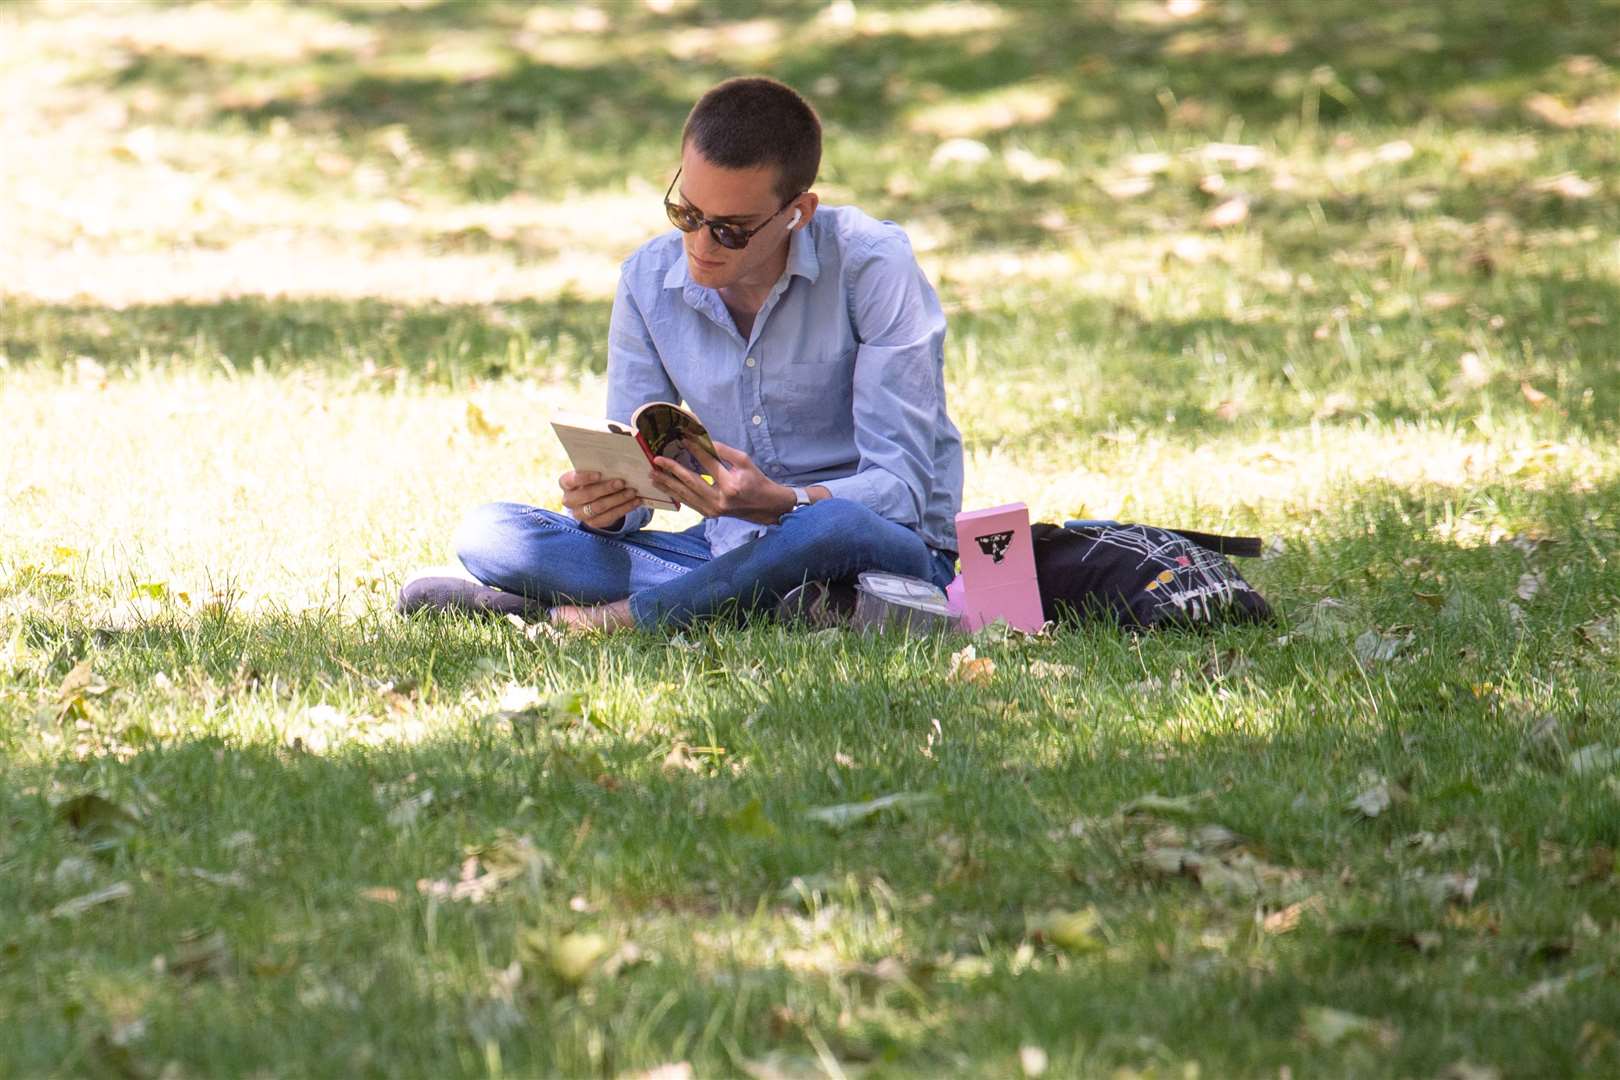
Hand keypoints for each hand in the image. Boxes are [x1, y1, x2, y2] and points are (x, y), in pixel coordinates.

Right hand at [559, 470, 644, 529]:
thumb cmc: (592, 480)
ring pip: (599, 507)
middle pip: (587, 495)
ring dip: (618, 499)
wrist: (592, 498)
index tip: (600, 473)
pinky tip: (635, 501)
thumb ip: (598, 468)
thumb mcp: (591, 473)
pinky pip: (609, 517)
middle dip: (606, 488)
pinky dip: (624, 508)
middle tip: (622, 482)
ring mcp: (580, 514)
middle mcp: (569, 500)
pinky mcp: (593, 523)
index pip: (571, 480)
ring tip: (632, 491)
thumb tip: (617, 464)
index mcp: (566, 483)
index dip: (585, 477)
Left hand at [649, 441, 793, 524]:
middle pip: (691, 482)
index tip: (682, 438)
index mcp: (731, 485)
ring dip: (667, 484)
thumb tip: (703, 441)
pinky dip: (675, 494)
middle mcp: (720, 499)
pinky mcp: (709, 515)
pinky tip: (664, 487)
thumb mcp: (745, 461)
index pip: (708, 464)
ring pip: (685, 495)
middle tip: (656, 460)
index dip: (694, 450)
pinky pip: (688, 503)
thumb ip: (724, 451)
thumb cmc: (756, 481)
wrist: (765, 506)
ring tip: (653, 475)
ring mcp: (713, 510)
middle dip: (672, 470)